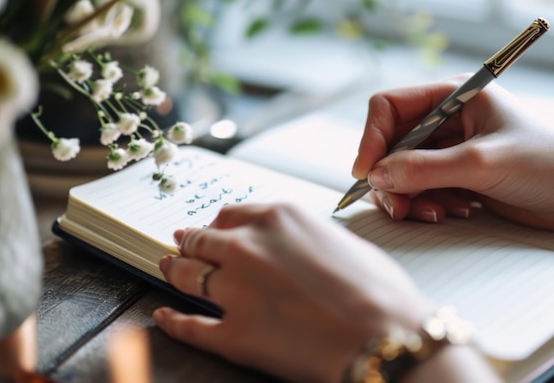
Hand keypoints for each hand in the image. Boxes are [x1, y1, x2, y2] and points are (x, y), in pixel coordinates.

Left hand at [152, 203, 434, 382]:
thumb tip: (286, 244)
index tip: (211, 229)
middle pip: (201, 240)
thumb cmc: (379, 291)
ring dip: (173, 269)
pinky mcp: (233, 334)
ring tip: (166, 267)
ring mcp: (235, 290)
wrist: (388, 338)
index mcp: (278, 218)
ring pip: (186, 274)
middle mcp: (248, 247)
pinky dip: (172, 320)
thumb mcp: (340, 241)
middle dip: (189, 242)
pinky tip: (164, 315)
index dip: (216, 224)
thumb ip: (301, 237)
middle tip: (181, 245)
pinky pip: (188, 325)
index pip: (229, 214)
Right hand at [352, 76, 553, 230]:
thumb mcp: (482, 164)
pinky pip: (418, 190)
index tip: (366, 172)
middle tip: (398, 206)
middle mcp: (446, 120)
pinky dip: (426, 205)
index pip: (390, 107)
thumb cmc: (550, 165)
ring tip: (435, 213)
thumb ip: (425, 169)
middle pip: (390, 144)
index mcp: (453, 96)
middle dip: (390, 177)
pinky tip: (455, 211)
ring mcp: (448, 150)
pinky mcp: (453, 176)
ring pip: (400, 171)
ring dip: (409, 196)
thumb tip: (375, 176)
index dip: (372, 138)